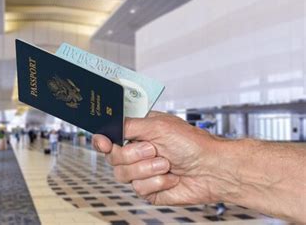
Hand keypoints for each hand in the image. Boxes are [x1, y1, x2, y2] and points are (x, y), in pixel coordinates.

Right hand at [93, 111, 222, 205]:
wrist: (212, 169)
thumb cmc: (192, 143)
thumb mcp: (157, 126)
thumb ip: (128, 125)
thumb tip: (108, 128)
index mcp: (136, 132)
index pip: (109, 136)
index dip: (102, 140)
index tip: (104, 142)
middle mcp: (137, 151)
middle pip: (112, 156)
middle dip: (133, 154)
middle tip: (153, 149)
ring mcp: (141, 171)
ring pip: (122, 174)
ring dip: (147, 168)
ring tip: (166, 164)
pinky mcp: (148, 189)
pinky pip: (138, 188)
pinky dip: (156, 181)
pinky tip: (170, 177)